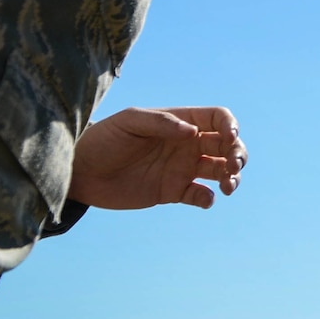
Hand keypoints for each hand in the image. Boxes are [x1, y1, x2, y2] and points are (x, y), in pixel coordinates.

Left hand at [68, 107, 245, 209]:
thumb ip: (162, 123)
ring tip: (227, 186)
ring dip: (232, 177)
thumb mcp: (130, 122)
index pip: (218, 119)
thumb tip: (193, 132)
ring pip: (220, 171)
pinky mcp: (171, 191)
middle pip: (227, 145)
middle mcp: (186, 144)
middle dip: (238, 154)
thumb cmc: (104, 139)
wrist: (80, 171)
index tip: (229, 137)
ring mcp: (181, 168)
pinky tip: (205, 199)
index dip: (230, 126)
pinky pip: (200, 195)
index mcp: (180, 122)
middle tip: (232, 166)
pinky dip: (209, 198)